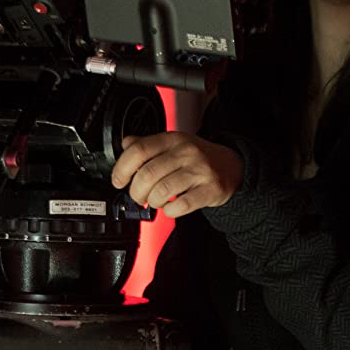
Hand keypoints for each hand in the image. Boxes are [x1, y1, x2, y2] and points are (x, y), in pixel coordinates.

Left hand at [109, 132, 242, 217]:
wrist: (232, 166)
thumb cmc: (198, 157)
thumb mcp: (173, 144)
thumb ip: (148, 144)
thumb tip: (125, 144)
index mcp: (173, 139)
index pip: (139, 150)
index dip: (122, 168)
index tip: (118, 180)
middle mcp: (186, 152)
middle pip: (148, 174)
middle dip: (136, 191)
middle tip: (137, 196)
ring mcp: (200, 170)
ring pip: (162, 190)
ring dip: (152, 201)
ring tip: (155, 201)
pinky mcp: (211, 189)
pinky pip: (182, 205)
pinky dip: (170, 210)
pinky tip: (170, 207)